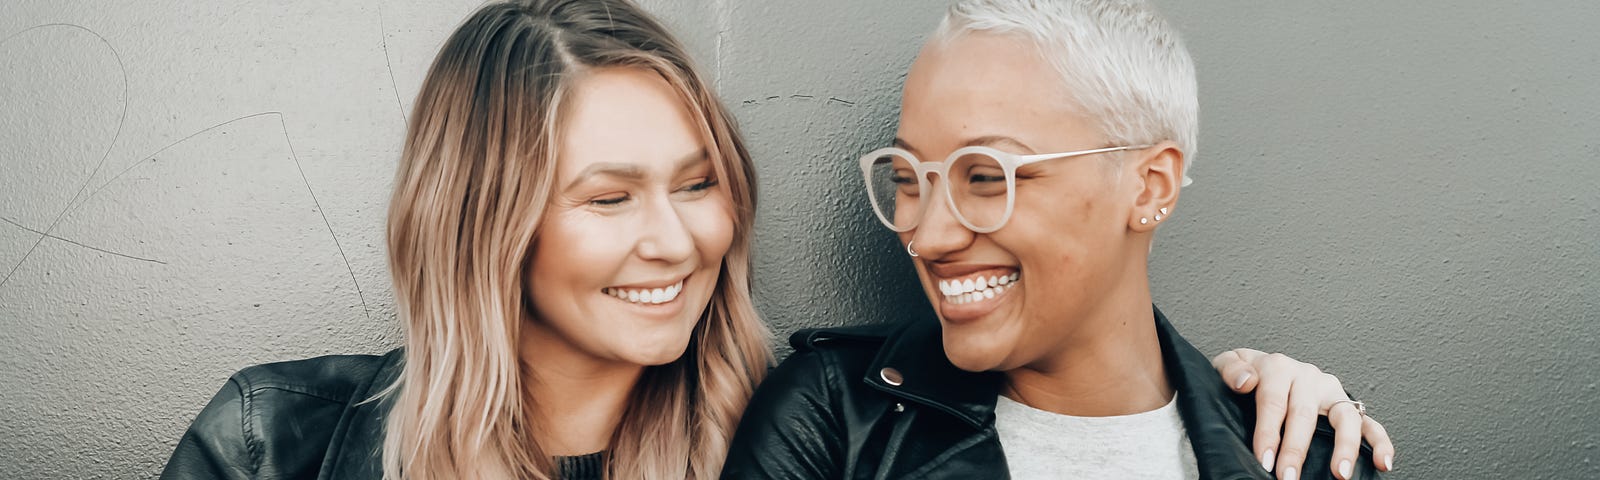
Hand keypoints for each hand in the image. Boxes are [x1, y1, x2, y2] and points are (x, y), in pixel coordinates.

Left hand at [1212, 348, 1395, 478]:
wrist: (1264, 368)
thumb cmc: (1248, 372)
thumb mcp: (1230, 363)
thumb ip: (1231, 369)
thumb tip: (1245, 381)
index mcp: (1278, 367)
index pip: (1273, 402)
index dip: (1268, 432)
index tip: (1265, 459)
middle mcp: (1308, 377)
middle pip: (1305, 415)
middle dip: (1296, 449)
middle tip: (1289, 476)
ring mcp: (1331, 391)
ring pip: (1345, 417)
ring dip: (1345, 447)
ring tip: (1339, 474)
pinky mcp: (1347, 405)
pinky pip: (1369, 423)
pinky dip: (1380, 441)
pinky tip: (1383, 462)